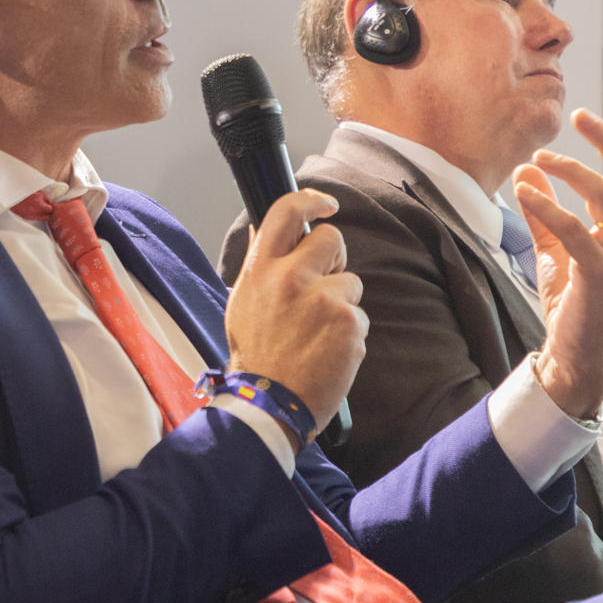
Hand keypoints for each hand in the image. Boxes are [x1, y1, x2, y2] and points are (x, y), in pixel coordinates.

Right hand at [224, 189, 365, 432]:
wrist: (269, 402)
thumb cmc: (255, 354)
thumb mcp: (242, 300)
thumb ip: (260, 264)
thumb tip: (268, 227)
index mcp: (261, 268)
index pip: (287, 212)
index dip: (311, 200)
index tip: (326, 205)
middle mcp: (291, 276)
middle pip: (332, 239)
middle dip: (333, 260)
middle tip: (320, 287)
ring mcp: (323, 299)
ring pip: (351, 282)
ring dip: (341, 302)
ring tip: (318, 331)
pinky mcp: (348, 323)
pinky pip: (359, 315)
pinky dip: (349, 332)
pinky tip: (328, 350)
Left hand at [516, 101, 602, 419]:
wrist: (576, 360)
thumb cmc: (572, 307)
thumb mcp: (555, 251)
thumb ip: (544, 212)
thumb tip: (528, 169)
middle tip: (583, 115)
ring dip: (573, 169)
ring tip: (541, 155)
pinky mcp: (598, 279)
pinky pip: (577, 233)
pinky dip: (550, 207)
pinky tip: (525, 189)